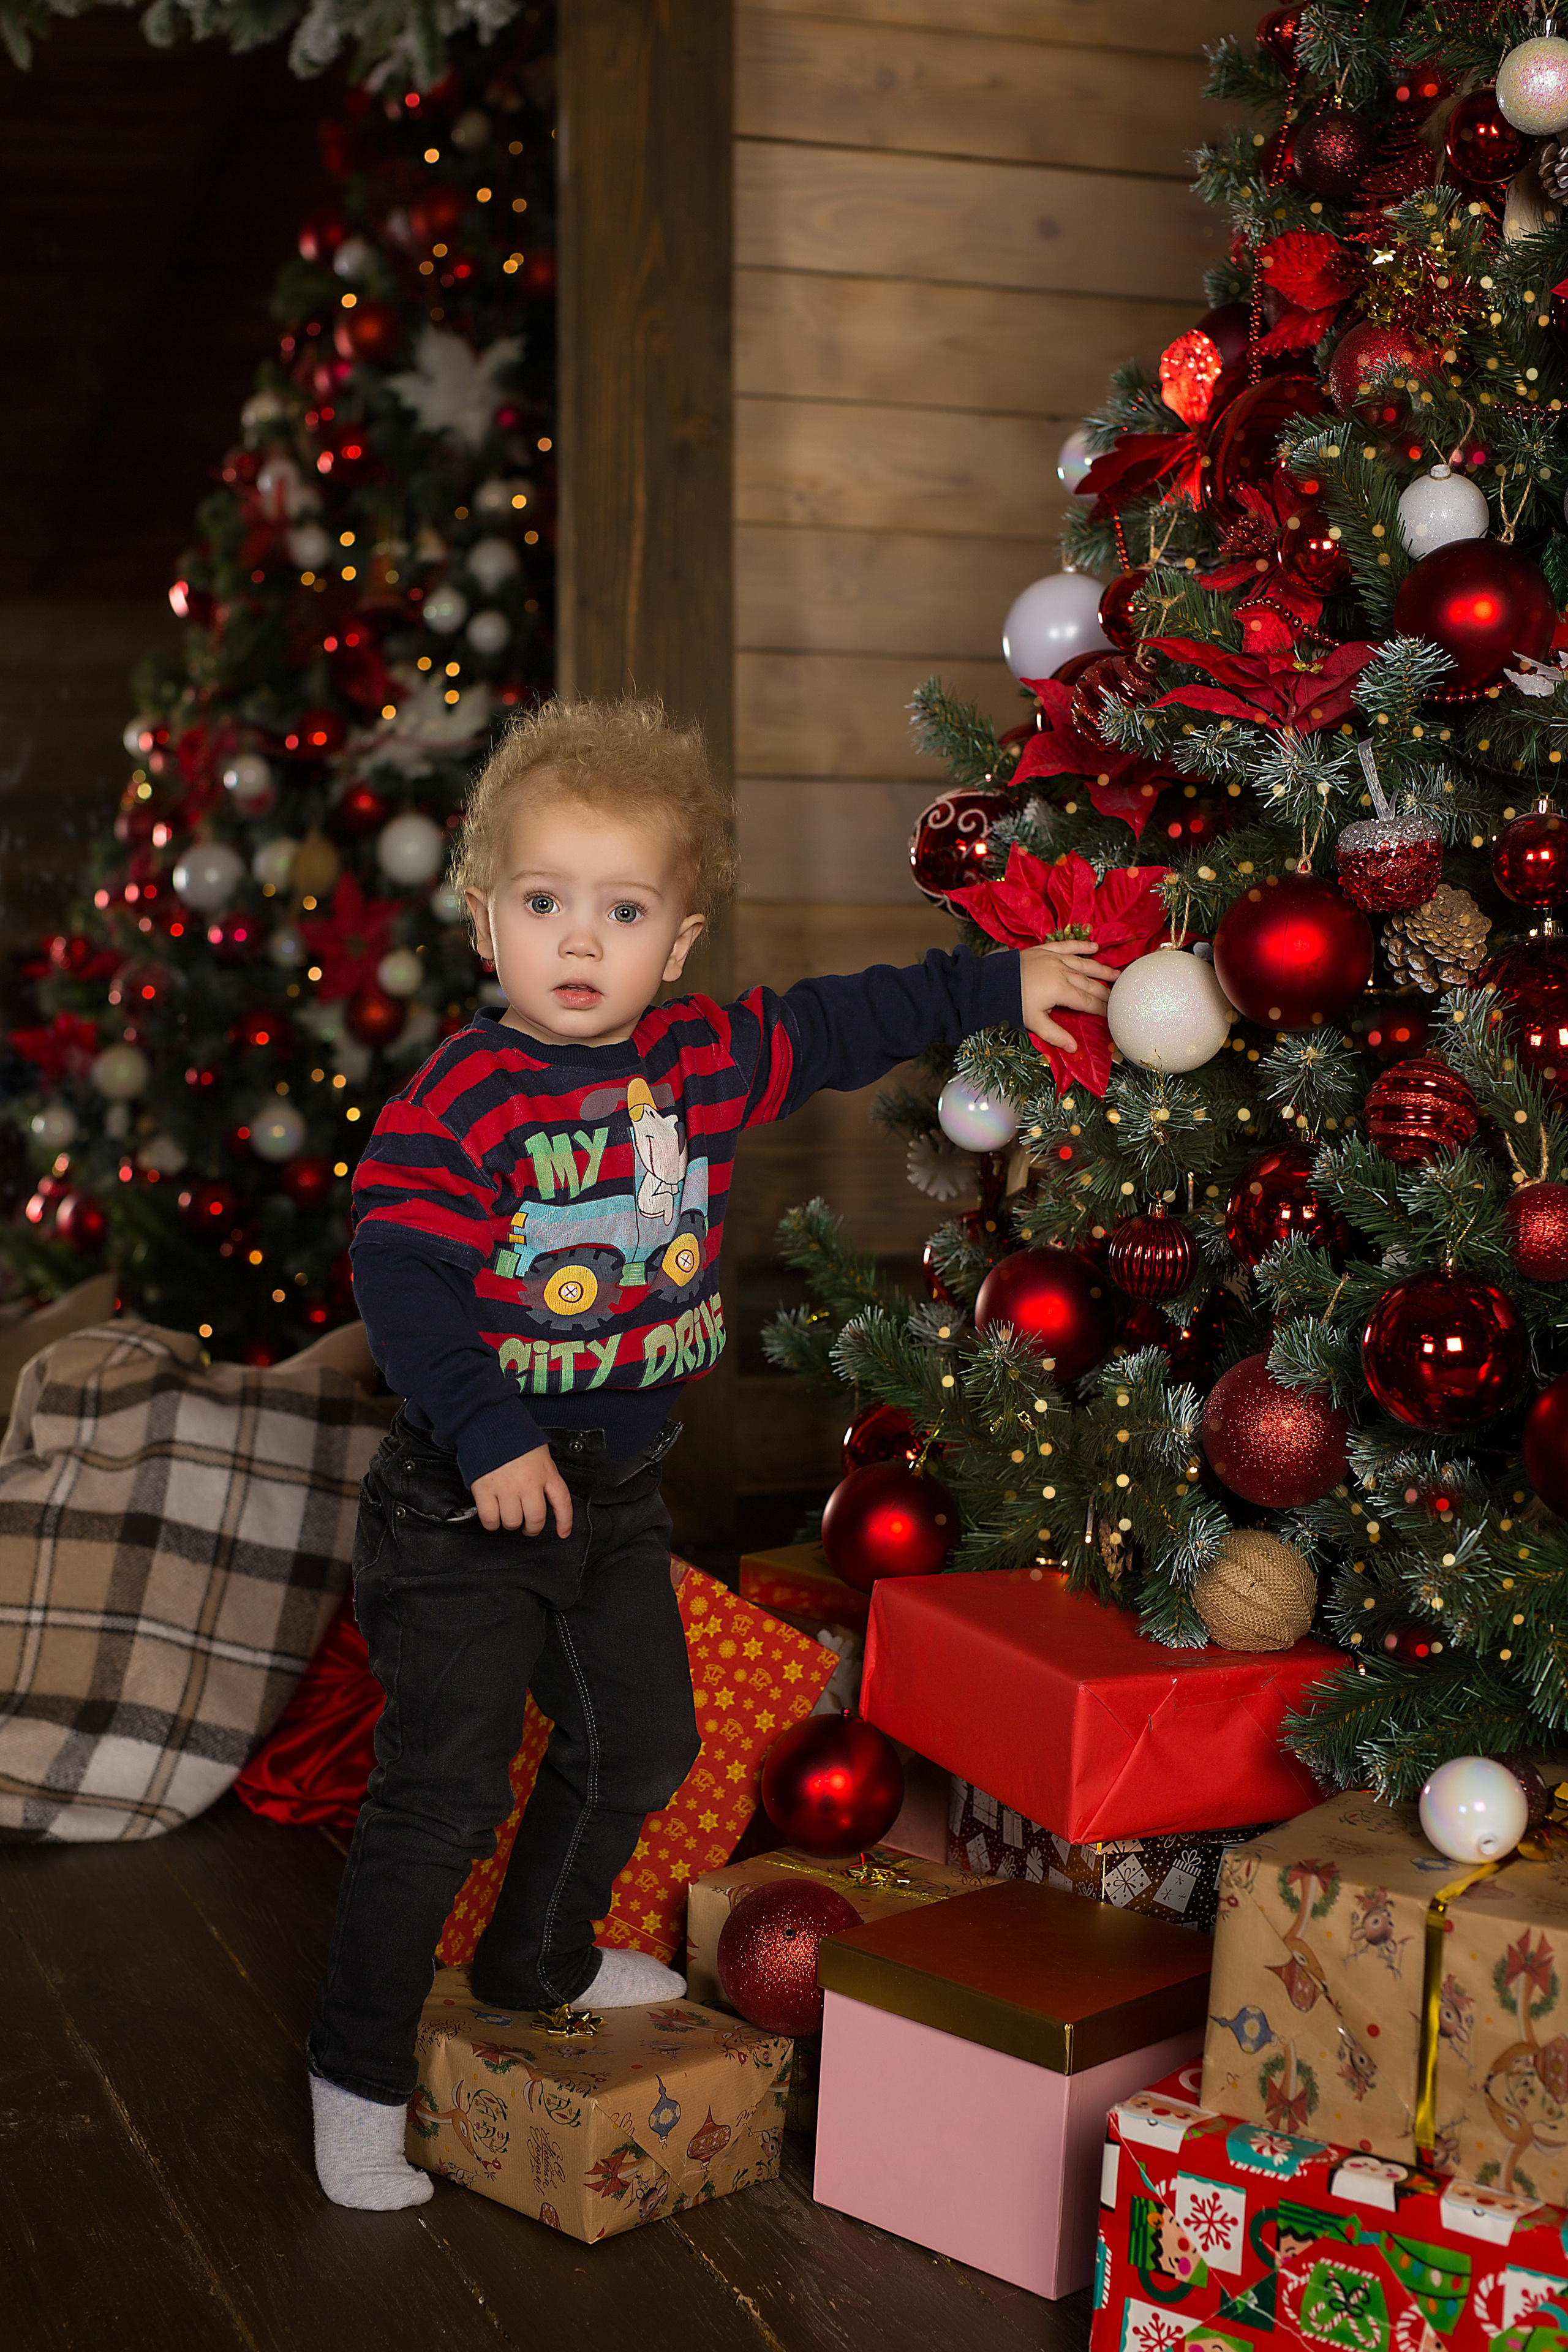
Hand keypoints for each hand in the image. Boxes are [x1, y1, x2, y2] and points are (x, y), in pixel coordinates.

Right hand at [471, 1443, 573, 1537]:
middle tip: (528, 1527)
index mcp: (545, 1471)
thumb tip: (543, 1493)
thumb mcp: (539, 1453)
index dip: (565, 1521)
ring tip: (508, 1516)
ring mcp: (507, 1488)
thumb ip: (543, 1473)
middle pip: (535, 1519)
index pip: (562, 1502)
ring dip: (510, 1524)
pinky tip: (492, 1517)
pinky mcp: (485, 1490)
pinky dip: (491, 1523)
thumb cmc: (513, 1435)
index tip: (563, 1532)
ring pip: (512, 1522)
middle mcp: (528, 1483)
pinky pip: (490, 1519)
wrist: (487, 1422)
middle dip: (532, 1528)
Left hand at [1019, 937, 1121, 1053]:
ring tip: (1118, 974)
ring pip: (1084, 964)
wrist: (991, 980)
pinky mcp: (1046, 950)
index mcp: (1061, 990)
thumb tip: (1074, 1049)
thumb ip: (1055, 1034)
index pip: (1088, 1002)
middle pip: (1090, 984)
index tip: (1115, 1014)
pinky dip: (1081, 945)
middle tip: (1122, 996)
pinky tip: (1095, 946)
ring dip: (1102, 969)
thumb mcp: (1033, 1022)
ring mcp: (1055, 959)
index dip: (1103, 1009)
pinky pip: (1067, 946)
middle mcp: (1063, 972)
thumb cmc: (1012, 1002)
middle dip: (1107, 991)